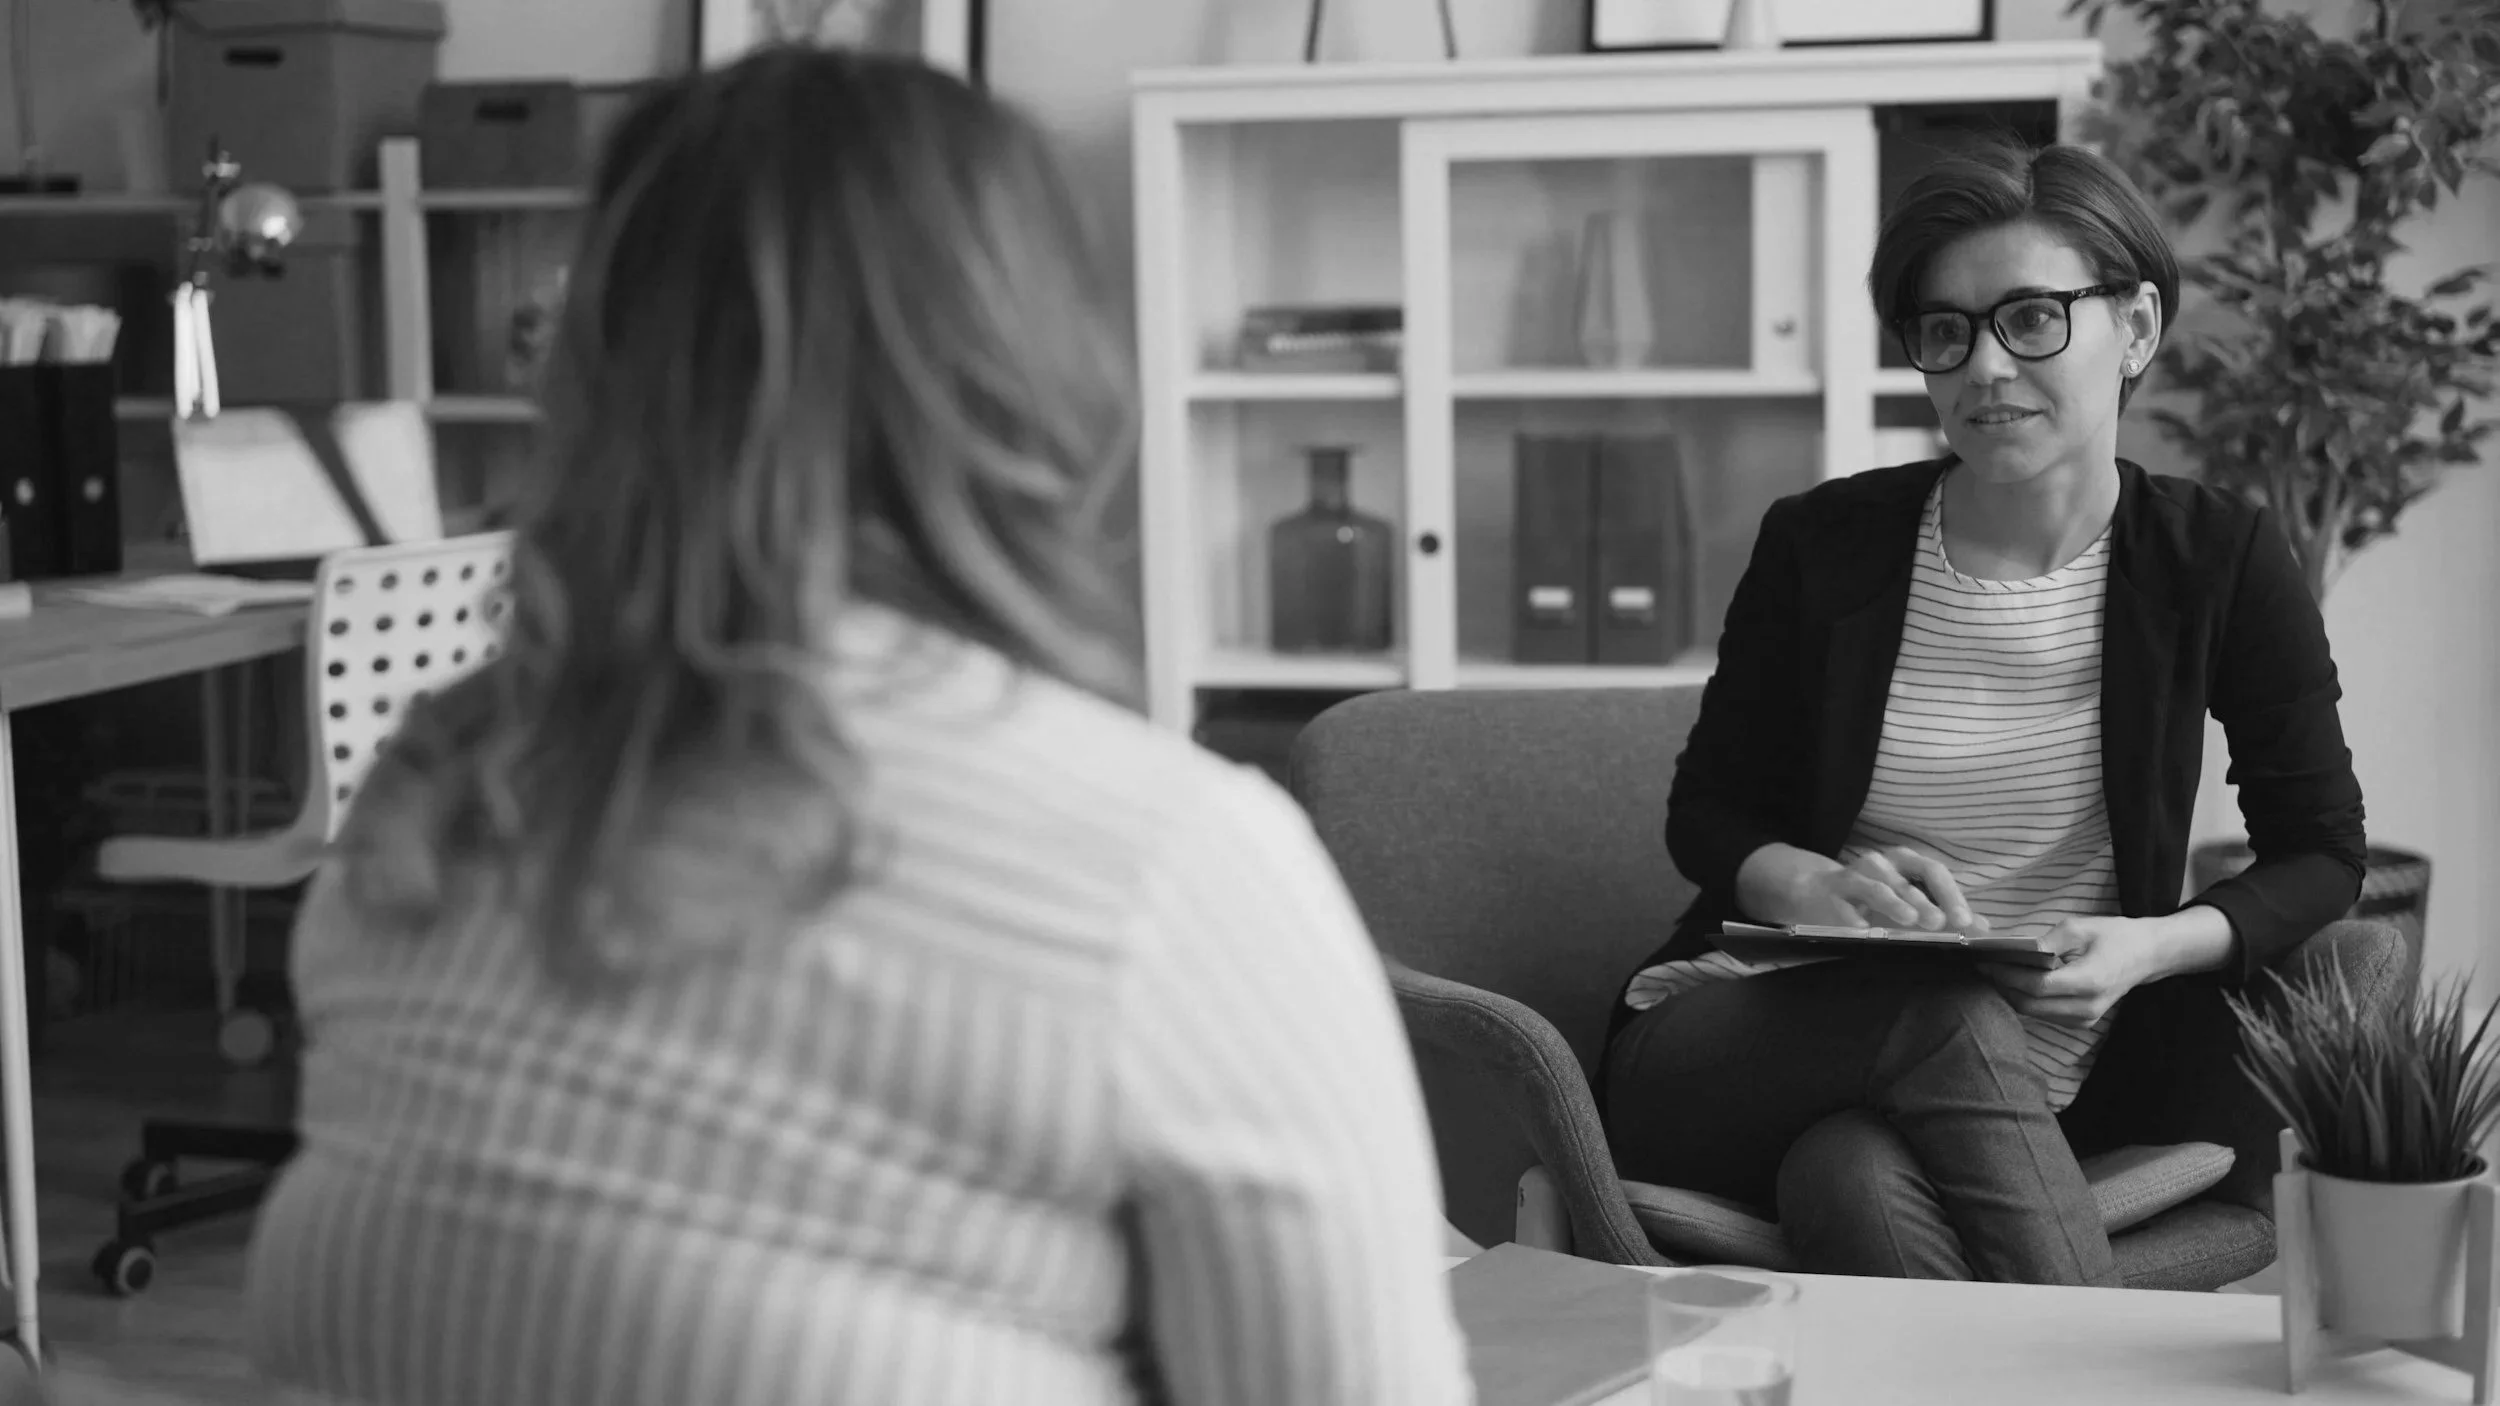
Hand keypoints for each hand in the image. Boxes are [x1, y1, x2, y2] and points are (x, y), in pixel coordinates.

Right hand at [1770, 844, 1987, 931]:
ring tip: (1909, 921)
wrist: (1816, 891)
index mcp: (1905, 863)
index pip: (1933, 873)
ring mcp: (1854, 876)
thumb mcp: (1910, 904)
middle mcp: (1881, 864)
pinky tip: (1862, 930)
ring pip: (1876, 886)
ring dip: (1894, 903)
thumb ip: (1945, 913)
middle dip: (1925, 901)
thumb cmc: (1872, 900)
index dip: (1951, 895)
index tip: (1966, 921)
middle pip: (1908, 878)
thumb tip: (1985, 929)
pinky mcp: (1831, 892)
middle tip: (1940, 923)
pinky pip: (1844, 903)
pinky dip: (1854, 916)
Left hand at [1977, 916, 2161, 1026]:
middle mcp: (2087, 1008)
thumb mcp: (2080, 928)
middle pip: (2030, 1005)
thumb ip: (2046, 942)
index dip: (2007, 975)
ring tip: (1997, 972)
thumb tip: (2014, 951)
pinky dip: (2026, 999)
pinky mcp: (2081, 1023)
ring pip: (2034, 1013)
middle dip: (2003, 986)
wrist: (2147, 956)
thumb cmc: (2115, 937)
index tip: (1986, 961)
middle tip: (1985, 967)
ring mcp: (2085, 1020)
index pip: (2037, 986)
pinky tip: (2018, 981)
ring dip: (2012, 994)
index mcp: (2089, 982)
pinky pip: (2044, 1014)